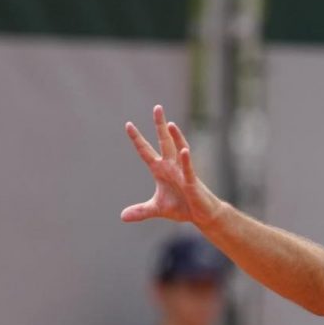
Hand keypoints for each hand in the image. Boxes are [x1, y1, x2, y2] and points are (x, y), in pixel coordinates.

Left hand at [121, 105, 221, 226]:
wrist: (202, 215)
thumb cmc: (182, 207)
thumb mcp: (157, 209)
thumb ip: (140, 211)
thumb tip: (122, 216)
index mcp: (160, 170)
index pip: (145, 151)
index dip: (137, 139)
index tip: (128, 124)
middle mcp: (171, 166)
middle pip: (164, 142)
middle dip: (160, 125)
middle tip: (157, 108)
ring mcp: (182, 172)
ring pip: (177, 150)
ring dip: (175, 137)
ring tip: (170, 124)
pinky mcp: (192, 182)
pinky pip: (188, 169)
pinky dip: (185, 160)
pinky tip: (184, 151)